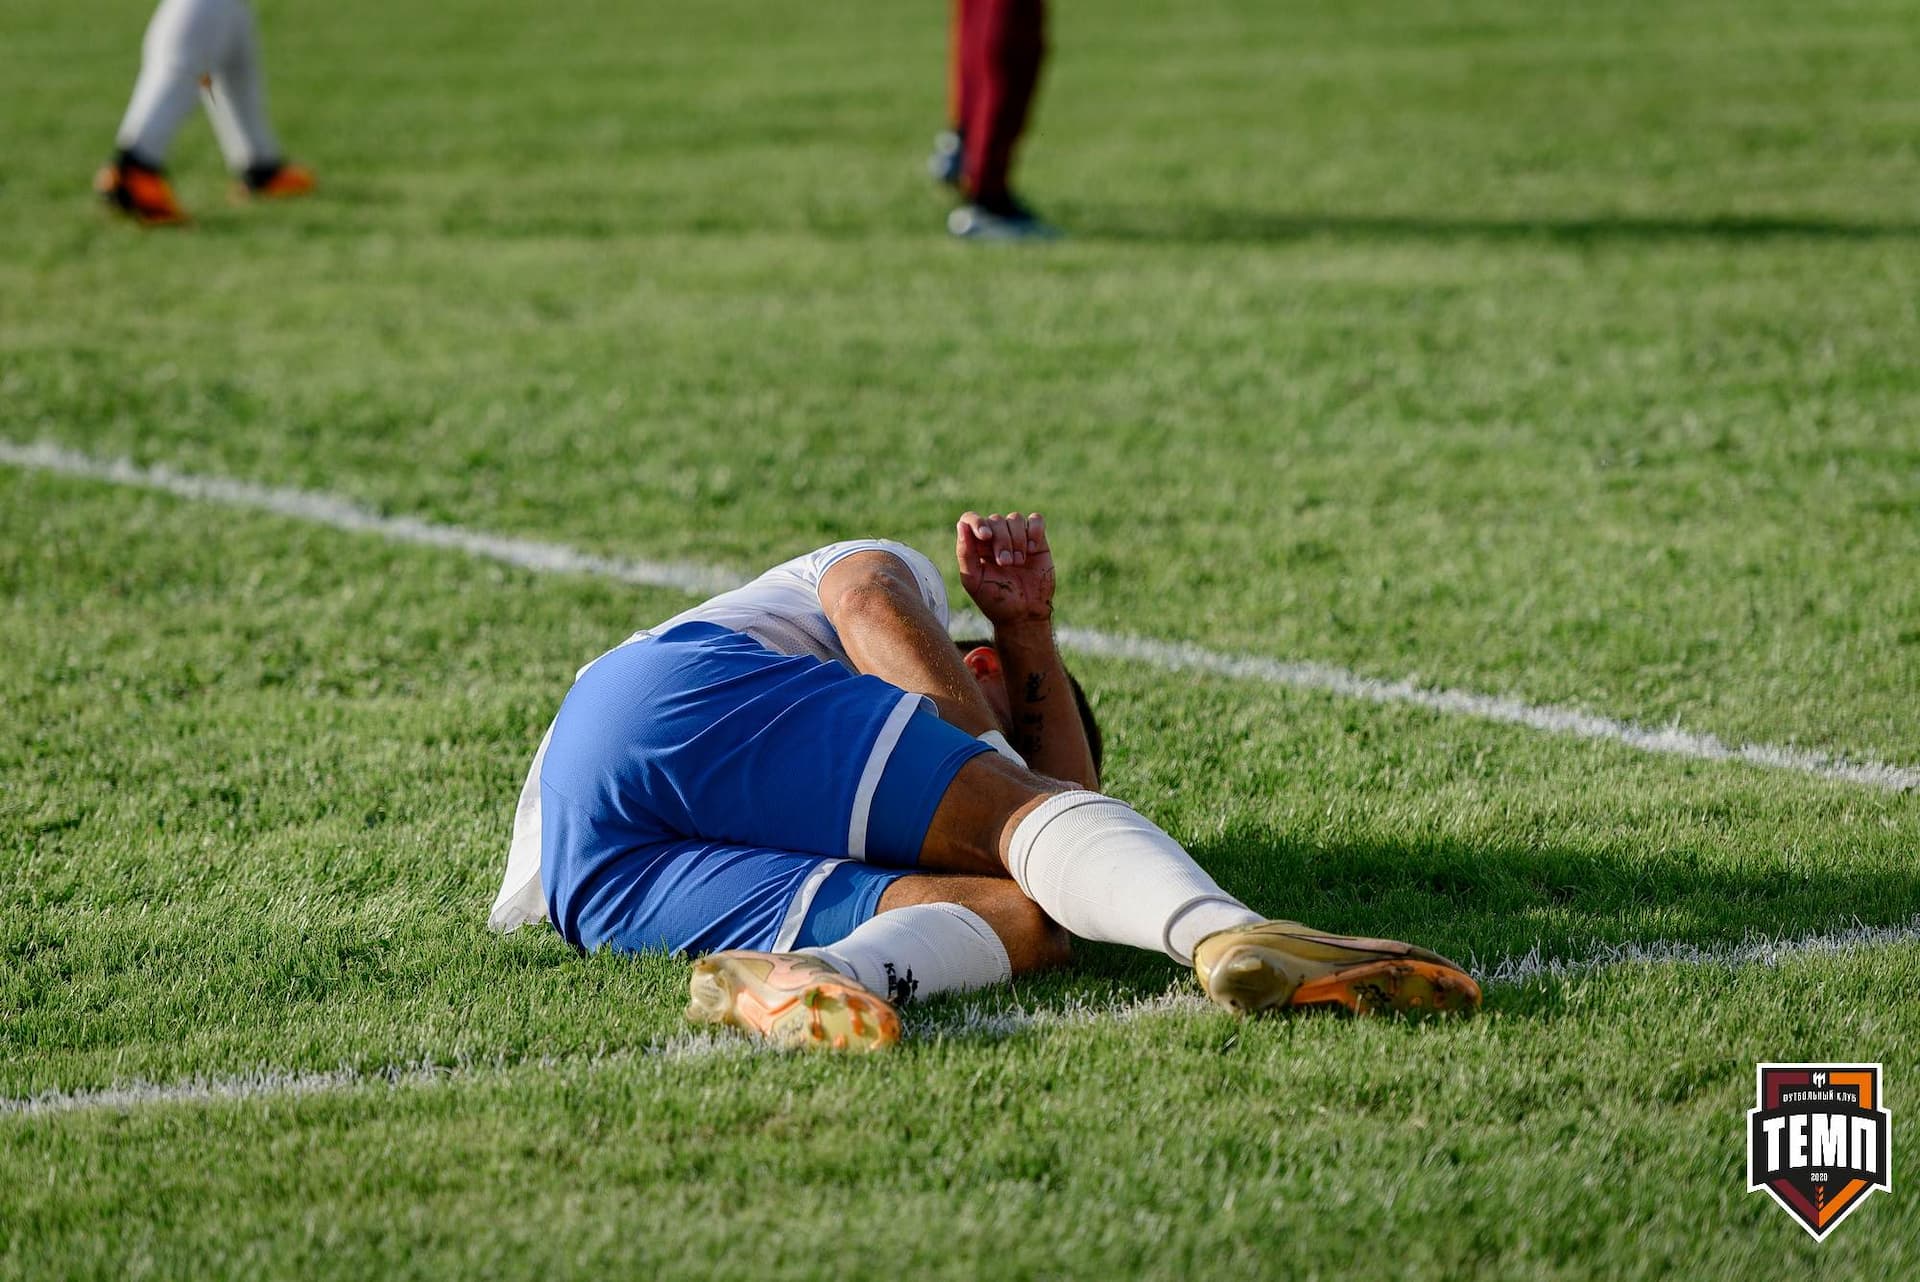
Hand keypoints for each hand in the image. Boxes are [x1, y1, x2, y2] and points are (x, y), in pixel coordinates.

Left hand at [955, 511, 1054, 627]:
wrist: (1024, 615)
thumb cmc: (996, 601)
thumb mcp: (974, 580)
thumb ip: (965, 553)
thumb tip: (962, 525)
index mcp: (976, 545)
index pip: (971, 519)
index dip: (977, 522)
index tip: (985, 536)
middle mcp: (995, 538)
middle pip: (996, 520)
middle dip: (1002, 541)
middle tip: (1006, 564)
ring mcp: (1017, 538)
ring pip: (1016, 519)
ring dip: (1017, 540)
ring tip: (1018, 562)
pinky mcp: (1037, 541)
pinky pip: (1036, 520)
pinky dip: (1034, 531)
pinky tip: (1032, 549)